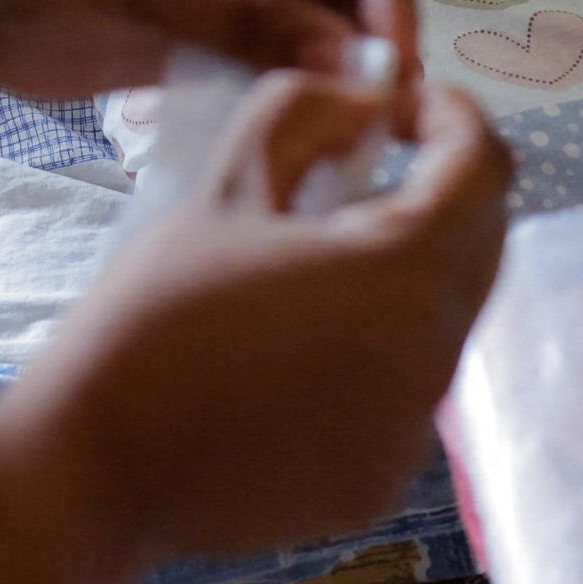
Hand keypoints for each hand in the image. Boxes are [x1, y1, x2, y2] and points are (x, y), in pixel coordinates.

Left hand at [0, 0, 418, 105]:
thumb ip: (260, 22)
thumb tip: (363, 66)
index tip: (393, 54)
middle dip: (369, 34)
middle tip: (388, 114)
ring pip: (319, 23)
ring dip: (337, 73)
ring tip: (361, 136)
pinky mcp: (210, 30)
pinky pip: (274, 61)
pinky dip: (293, 93)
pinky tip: (312, 136)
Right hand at [0, 72, 511, 563]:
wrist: (98, 466)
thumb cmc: (155, 315)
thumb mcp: (226, 185)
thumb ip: (308, 114)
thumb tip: (367, 100)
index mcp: (405, 273)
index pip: (484, 168)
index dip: (451, 116)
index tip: (397, 105)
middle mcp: (434, 359)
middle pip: (479, 247)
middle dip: (435, 193)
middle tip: (351, 172)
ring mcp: (413, 434)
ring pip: (441, 321)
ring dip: (400, 275)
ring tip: (308, 263)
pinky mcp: (380, 483)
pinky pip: (404, 393)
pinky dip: (374, 352)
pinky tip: (291, 351)